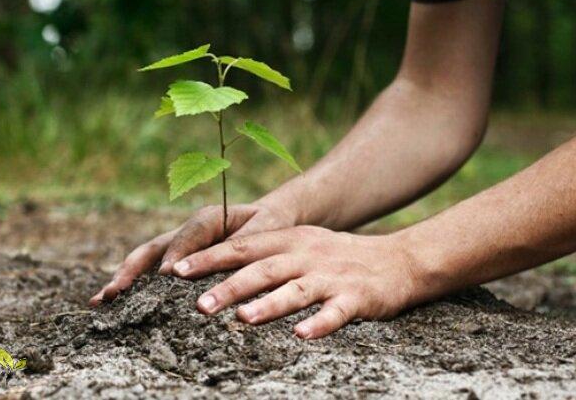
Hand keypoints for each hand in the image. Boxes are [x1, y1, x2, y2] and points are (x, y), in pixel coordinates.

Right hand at [89, 202, 296, 304]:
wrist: (269, 219)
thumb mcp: (266, 229)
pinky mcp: (177, 260)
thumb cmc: (270, 225)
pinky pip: (151, 273)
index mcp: (208, 218)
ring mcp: (177, 246)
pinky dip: (133, 287)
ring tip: (100, 301)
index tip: (166, 276)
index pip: (188, 236)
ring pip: (145, 261)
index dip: (176, 254)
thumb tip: (223, 261)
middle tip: (114, 292)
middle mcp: (186, 231)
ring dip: (123, 279)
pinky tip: (114, 306)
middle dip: (131, 270)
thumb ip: (245, 242)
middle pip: (152, 249)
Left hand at [170, 226, 418, 338]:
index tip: (176, 271)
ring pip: (295, 290)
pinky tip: (301, 336)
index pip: (242, 247)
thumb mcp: (301, 245)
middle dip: (229, 286)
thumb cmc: (337, 257)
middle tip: (199, 305)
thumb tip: (215, 271)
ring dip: (268, 305)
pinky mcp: (357, 298)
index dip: (209, 258)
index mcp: (289, 240)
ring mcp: (331, 276)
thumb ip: (264, 255)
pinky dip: (319, 324)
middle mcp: (306, 255)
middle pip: (262, 269)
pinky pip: (335, 312)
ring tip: (242, 320)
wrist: (398, 260)